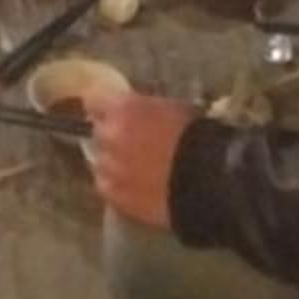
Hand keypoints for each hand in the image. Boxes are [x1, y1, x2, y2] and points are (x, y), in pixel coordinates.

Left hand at [85, 89, 197, 231]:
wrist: (205, 180)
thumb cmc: (194, 136)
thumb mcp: (170, 108)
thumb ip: (144, 109)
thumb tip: (136, 114)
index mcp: (123, 108)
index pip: (93, 101)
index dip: (103, 108)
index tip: (111, 113)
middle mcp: (110, 135)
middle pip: (98, 133)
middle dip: (111, 137)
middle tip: (130, 144)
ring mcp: (109, 168)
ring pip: (100, 162)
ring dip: (113, 163)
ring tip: (134, 170)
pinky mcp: (115, 196)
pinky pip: (106, 187)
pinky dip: (116, 186)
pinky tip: (133, 188)